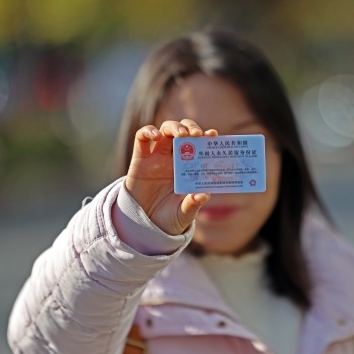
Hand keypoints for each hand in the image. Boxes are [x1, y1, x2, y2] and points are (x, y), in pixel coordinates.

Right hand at [125, 119, 217, 235]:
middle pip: (183, 132)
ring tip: (182, 134)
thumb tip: (205, 194)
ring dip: (174, 127)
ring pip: (165, 130)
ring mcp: (157, 157)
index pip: (199, 145)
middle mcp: (174, 158)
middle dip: (190, 127)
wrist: (145, 226)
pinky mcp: (140, 159)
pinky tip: (156, 135)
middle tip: (197, 134)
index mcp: (189, 168)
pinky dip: (148, 131)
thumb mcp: (183, 214)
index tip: (213, 135)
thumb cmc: (168, 218)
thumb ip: (193, 205)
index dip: (206, 137)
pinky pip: (142, 138)